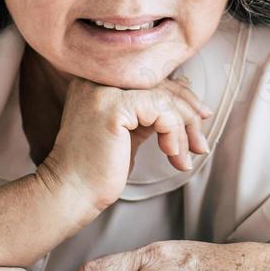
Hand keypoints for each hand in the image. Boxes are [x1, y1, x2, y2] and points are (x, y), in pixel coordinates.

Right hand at [39, 77, 211, 211]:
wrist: (69, 193)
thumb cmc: (99, 169)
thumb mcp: (129, 130)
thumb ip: (150, 109)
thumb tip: (188, 95)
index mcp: (99, 80)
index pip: (151, 77)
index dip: (180, 96)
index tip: (200, 118)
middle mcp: (98, 78)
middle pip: (160, 83)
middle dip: (188, 112)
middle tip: (200, 143)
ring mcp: (104, 89)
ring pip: (165, 97)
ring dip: (183, 129)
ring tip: (185, 156)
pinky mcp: (113, 106)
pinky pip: (162, 111)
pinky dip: (174, 134)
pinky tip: (172, 155)